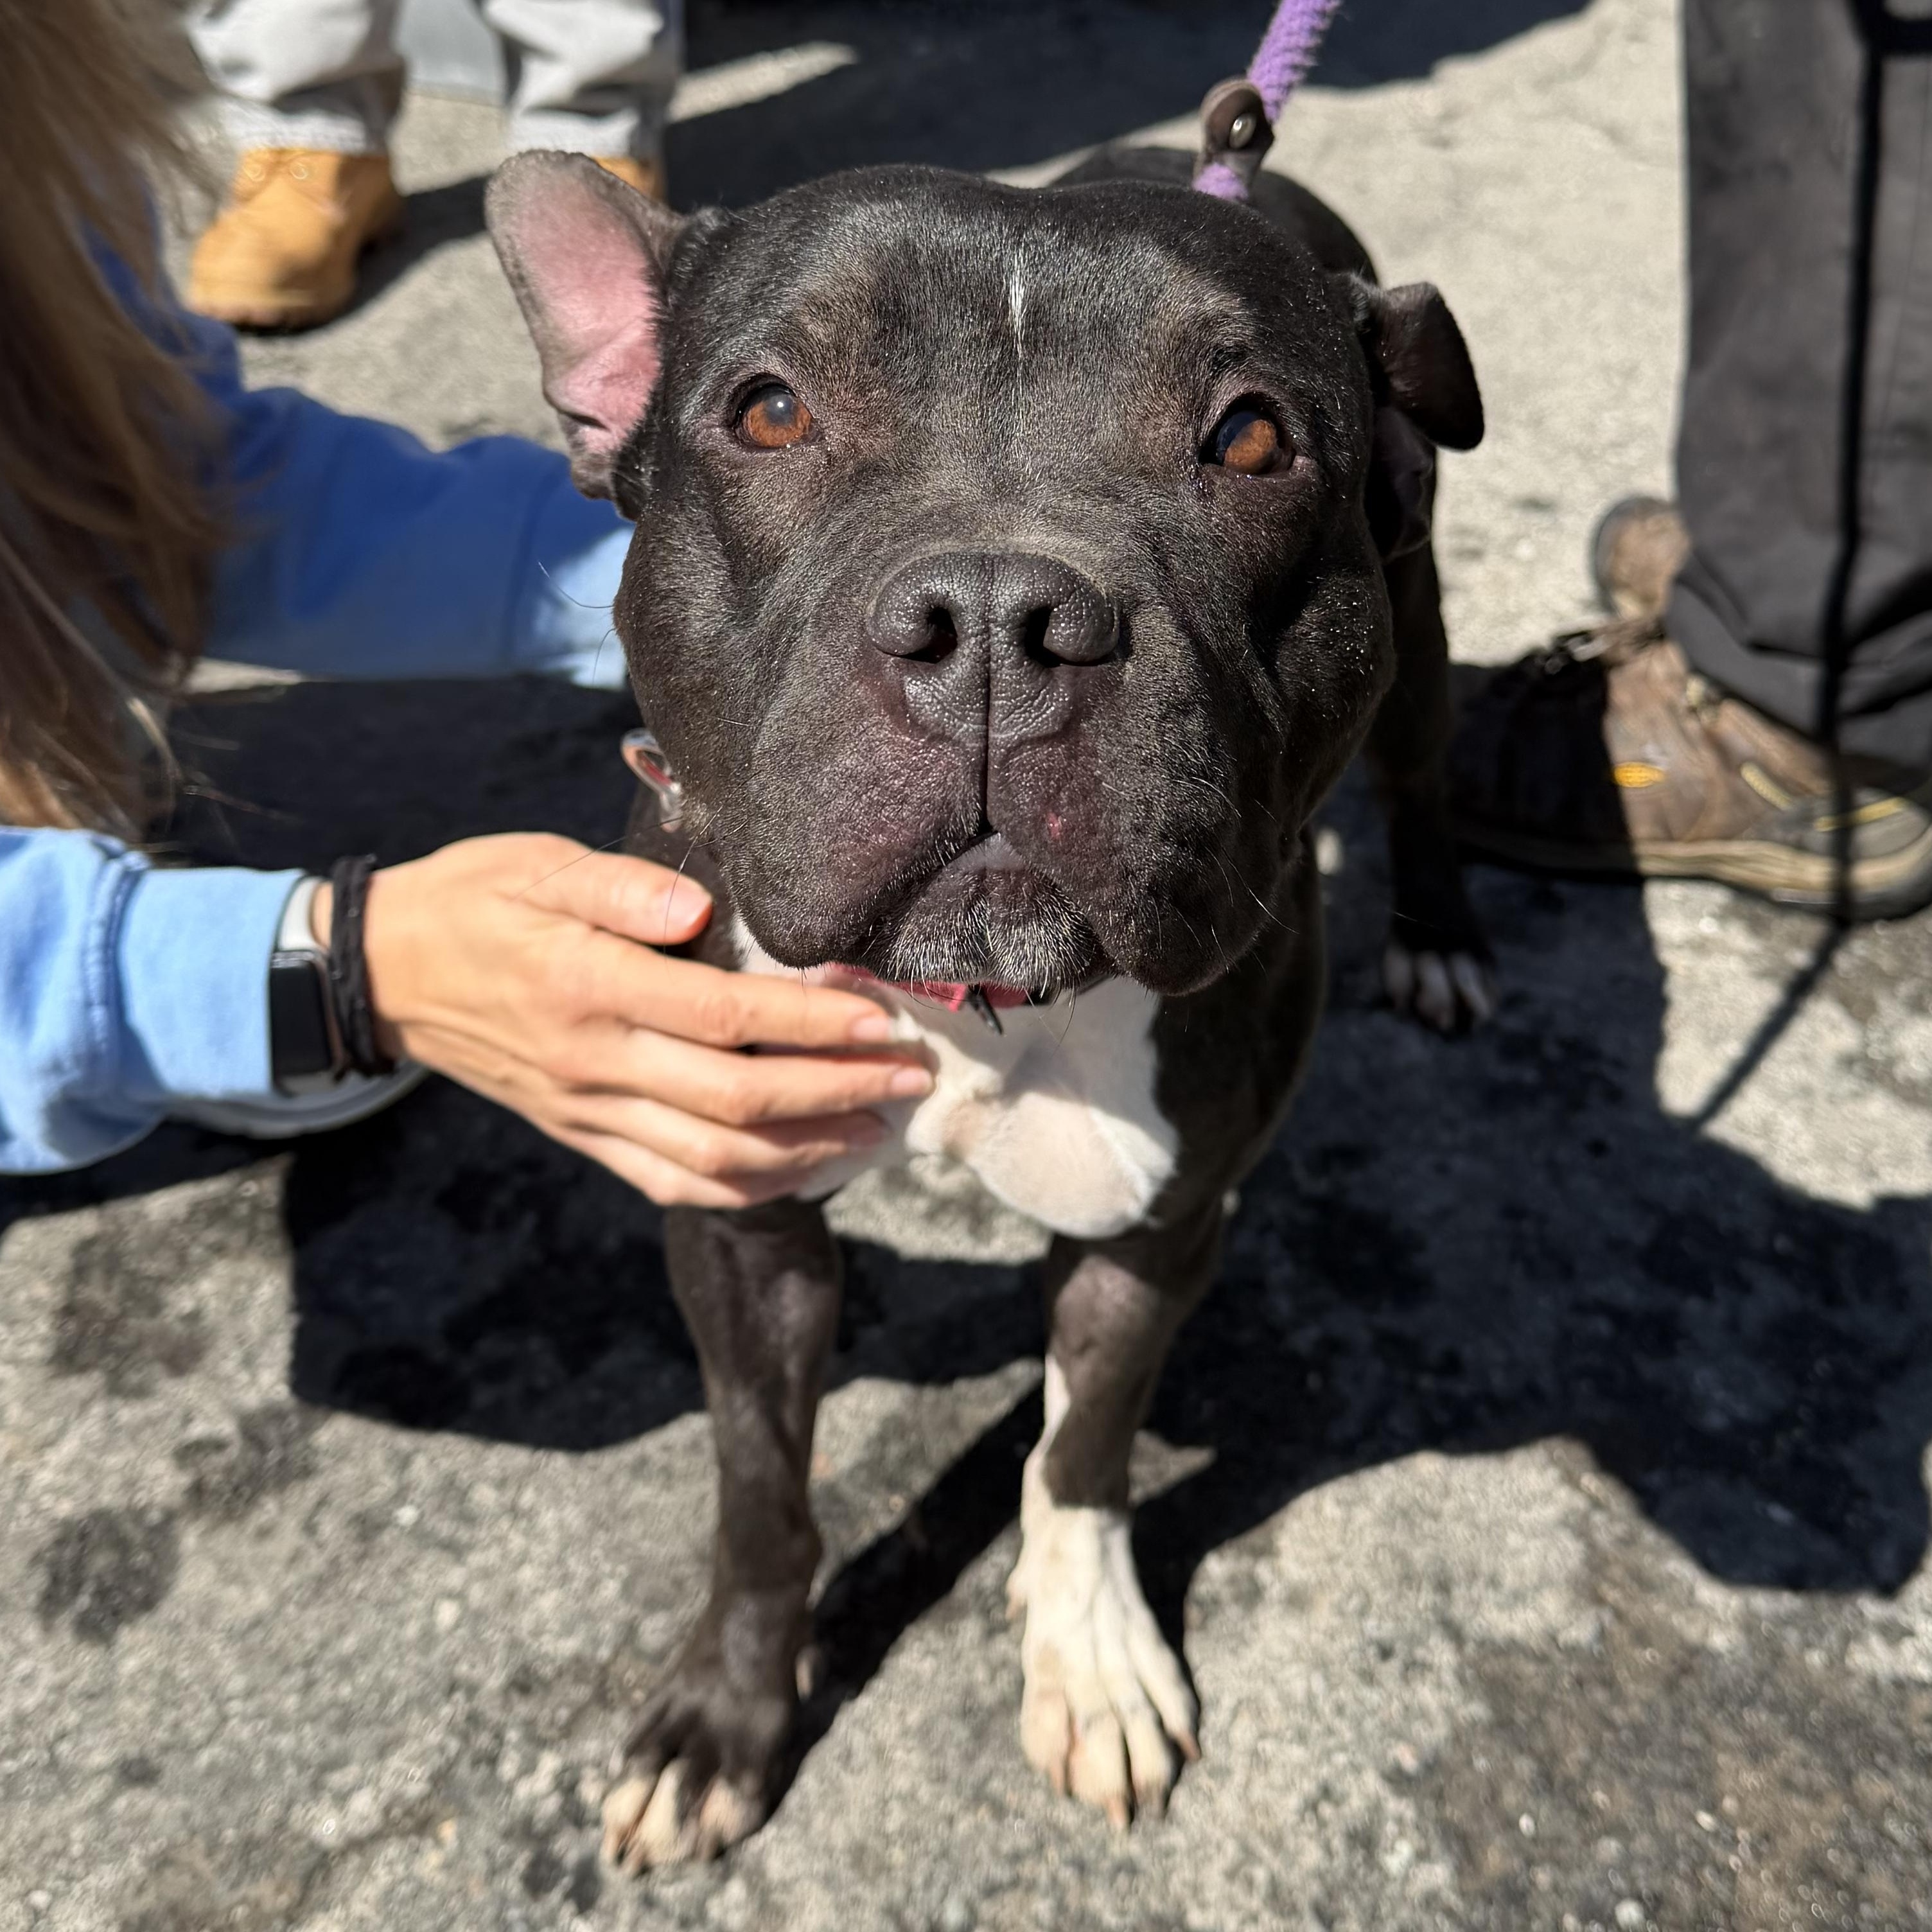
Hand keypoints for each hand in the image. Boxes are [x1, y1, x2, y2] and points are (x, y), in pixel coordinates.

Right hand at [314, 834, 929, 1207]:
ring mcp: (586, 1109)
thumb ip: (621, 887)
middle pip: (736, 1101)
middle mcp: (592, 1060)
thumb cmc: (474, 899)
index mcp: (588, 983)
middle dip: (836, 1093)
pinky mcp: (581, 1135)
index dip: (812, 1023)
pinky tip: (799, 1167)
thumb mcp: (538, 864)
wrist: (385, 973)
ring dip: (805, 1152)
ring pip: (712, 1159)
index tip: (881, 1018)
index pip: (726, 1016)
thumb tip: (700, 909)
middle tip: (909, 1078)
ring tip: (875, 1127)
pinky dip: (743, 1186)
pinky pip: (669, 1182)